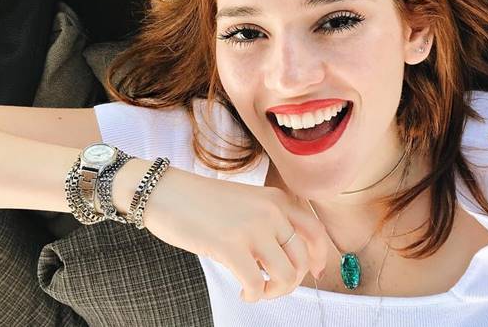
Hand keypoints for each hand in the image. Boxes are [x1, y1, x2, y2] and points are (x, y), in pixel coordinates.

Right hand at [139, 166, 328, 301]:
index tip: (315, 272)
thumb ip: (270, 223)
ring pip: (286, 275)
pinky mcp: (230, 246)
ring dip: (274, 291)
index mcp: (277, 200)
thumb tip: (287, 259)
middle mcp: (271, 212)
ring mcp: (253, 228)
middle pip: (302, 259)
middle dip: (291, 281)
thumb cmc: (202, 203)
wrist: (167, 192)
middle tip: (271, 286)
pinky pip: (256, 284)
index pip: (315, 231)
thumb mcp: (248, 203)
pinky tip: (243, 291)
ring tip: (256, 289)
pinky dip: (253, 295)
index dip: (320, 256)